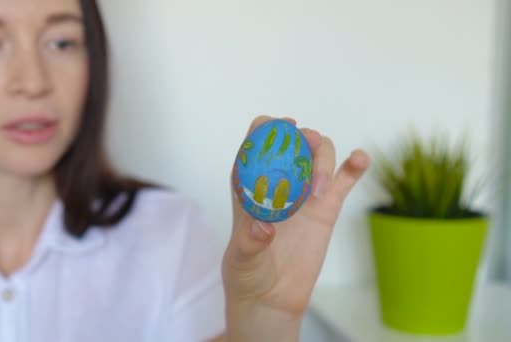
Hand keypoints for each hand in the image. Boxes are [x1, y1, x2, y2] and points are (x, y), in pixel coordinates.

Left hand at [221, 115, 369, 340]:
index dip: (268, 129)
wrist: (272, 298)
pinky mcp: (327, 208)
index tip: (281, 127)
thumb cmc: (248, 273)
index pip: (256, 143)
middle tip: (309, 145)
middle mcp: (279, 182)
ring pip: (319, 155)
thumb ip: (249, 242)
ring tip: (321, 188)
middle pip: (293, 142)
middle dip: (302, 136)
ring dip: (324, 158)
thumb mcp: (241, 259)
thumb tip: (264, 228)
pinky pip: (345, 180)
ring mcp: (305, 192)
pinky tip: (359, 159)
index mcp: (251, 184)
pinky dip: (354, 166)